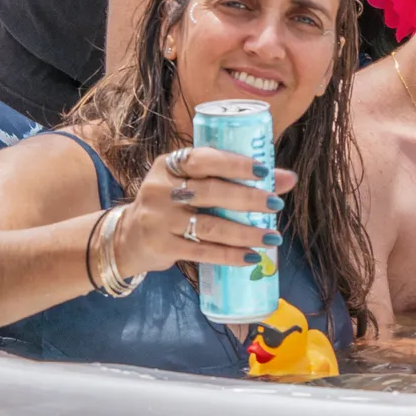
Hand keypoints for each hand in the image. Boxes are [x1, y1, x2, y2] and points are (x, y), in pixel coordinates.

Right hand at [116, 147, 295, 275]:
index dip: (234, 163)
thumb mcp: (191, 182)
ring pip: (209, 225)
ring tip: (272, 236)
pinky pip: (202, 252)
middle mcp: (161, 189)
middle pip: (210, 192)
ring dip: (245, 232)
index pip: (203, 158)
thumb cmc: (172, 203)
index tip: (264, 171)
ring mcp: (159, 219)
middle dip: (248, 199)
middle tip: (277, 204)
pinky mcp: (161, 246)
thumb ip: (230, 177)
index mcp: (170, 164)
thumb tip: (288, 178)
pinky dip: (230, 255)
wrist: (127, 238)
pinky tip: (251, 257)